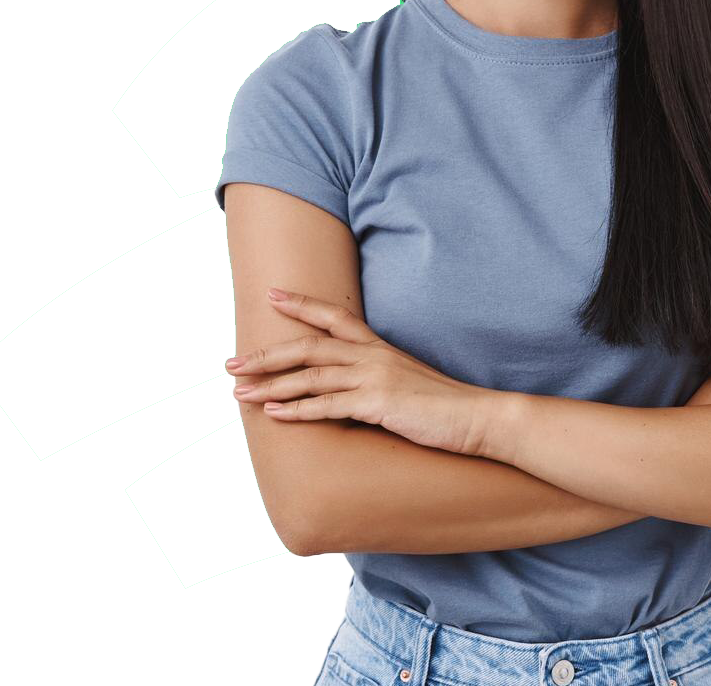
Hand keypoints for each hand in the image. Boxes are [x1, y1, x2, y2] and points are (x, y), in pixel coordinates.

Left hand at [225, 288, 492, 455]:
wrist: (478, 416)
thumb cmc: (444, 404)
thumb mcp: (407, 381)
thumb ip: (378, 377)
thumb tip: (352, 387)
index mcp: (380, 347)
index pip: (335, 316)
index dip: (302, 304)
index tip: (272, 295)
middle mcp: (373, 356)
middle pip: (309, 345)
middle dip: (267, 353)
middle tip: (232, 362)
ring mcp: (375, 378)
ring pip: (311, 375)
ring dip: (271, 384)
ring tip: (239, 392)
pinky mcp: (378, 403)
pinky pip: (328, 406)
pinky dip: (297, 410)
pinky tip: (274, 413)